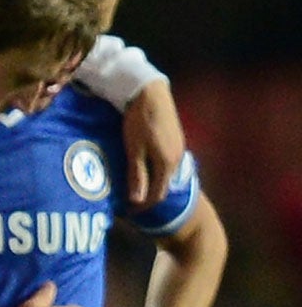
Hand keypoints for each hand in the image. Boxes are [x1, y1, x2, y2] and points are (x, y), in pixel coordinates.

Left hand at [121, 79, 184, 208]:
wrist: (151, 94)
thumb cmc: (139, 122)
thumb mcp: (134, 150)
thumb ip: (137, 175)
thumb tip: (138, 200)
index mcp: (167, 163)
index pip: (158, 195)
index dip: (143, 206)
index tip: (128, 212)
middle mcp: (177, 158)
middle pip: (163, 186)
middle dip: (147, 197)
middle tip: (129, 204)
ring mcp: (178, 148)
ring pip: (165, 174)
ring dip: (151, 184)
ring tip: (134, 188)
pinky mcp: (175, 140)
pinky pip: (166, 163)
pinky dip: (155, 171)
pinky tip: (143, 170)